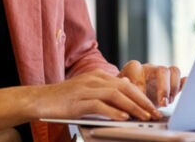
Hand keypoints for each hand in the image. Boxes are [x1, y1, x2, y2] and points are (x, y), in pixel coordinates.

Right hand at [26, 69, 160, 121]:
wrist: (39, 99)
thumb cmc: (63, 98)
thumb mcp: (87, 90)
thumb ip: (105, 89)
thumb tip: (126, 88)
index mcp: (97, 75)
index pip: (126, 84)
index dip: (142, 96)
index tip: (153, 107)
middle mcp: (93, 79)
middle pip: (124, 88)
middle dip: (142, 101)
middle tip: (155, 113)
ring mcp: (85, 89)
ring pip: (115, 95)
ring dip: (132, 107)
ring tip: (144, 117)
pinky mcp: (78, 100)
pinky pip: (100, 105)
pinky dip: (113, 111)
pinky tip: (123, 118)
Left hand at [119, 60, 184, 107]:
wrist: (128, 99)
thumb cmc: (122, 94)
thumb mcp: (120, 92)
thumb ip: (123, 87)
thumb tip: (127, 81)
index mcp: (134, 68)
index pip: (139, 69)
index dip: (141, 84)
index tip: (141, 98)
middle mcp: (149, 68)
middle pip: (163, 70)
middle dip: (164, 88)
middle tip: (163, 103)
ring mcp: (161, 75)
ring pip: (174, 71)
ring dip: (174, 88)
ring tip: (169, 102)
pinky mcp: (170, 83)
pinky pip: (181, 80)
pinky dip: (184, 85)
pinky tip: (185, 92)